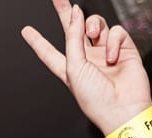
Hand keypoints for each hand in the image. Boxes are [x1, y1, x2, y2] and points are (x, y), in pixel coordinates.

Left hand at [21, 1, 148, 135]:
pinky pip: (117, 33)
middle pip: (73, 31)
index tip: (26, 31)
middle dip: (65, 13)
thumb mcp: (74, 68)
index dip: (38, 42)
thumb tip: (75, 13)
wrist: (124, 110)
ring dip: (93, 24)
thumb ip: (72, 38)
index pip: (50, 52)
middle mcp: (87, 59)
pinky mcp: (124, 50)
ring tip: (93, 34)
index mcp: (70, 68)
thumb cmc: (96, 99)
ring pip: (96, 25)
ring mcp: (105, 54)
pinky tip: (113, 56)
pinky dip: (114, 41)